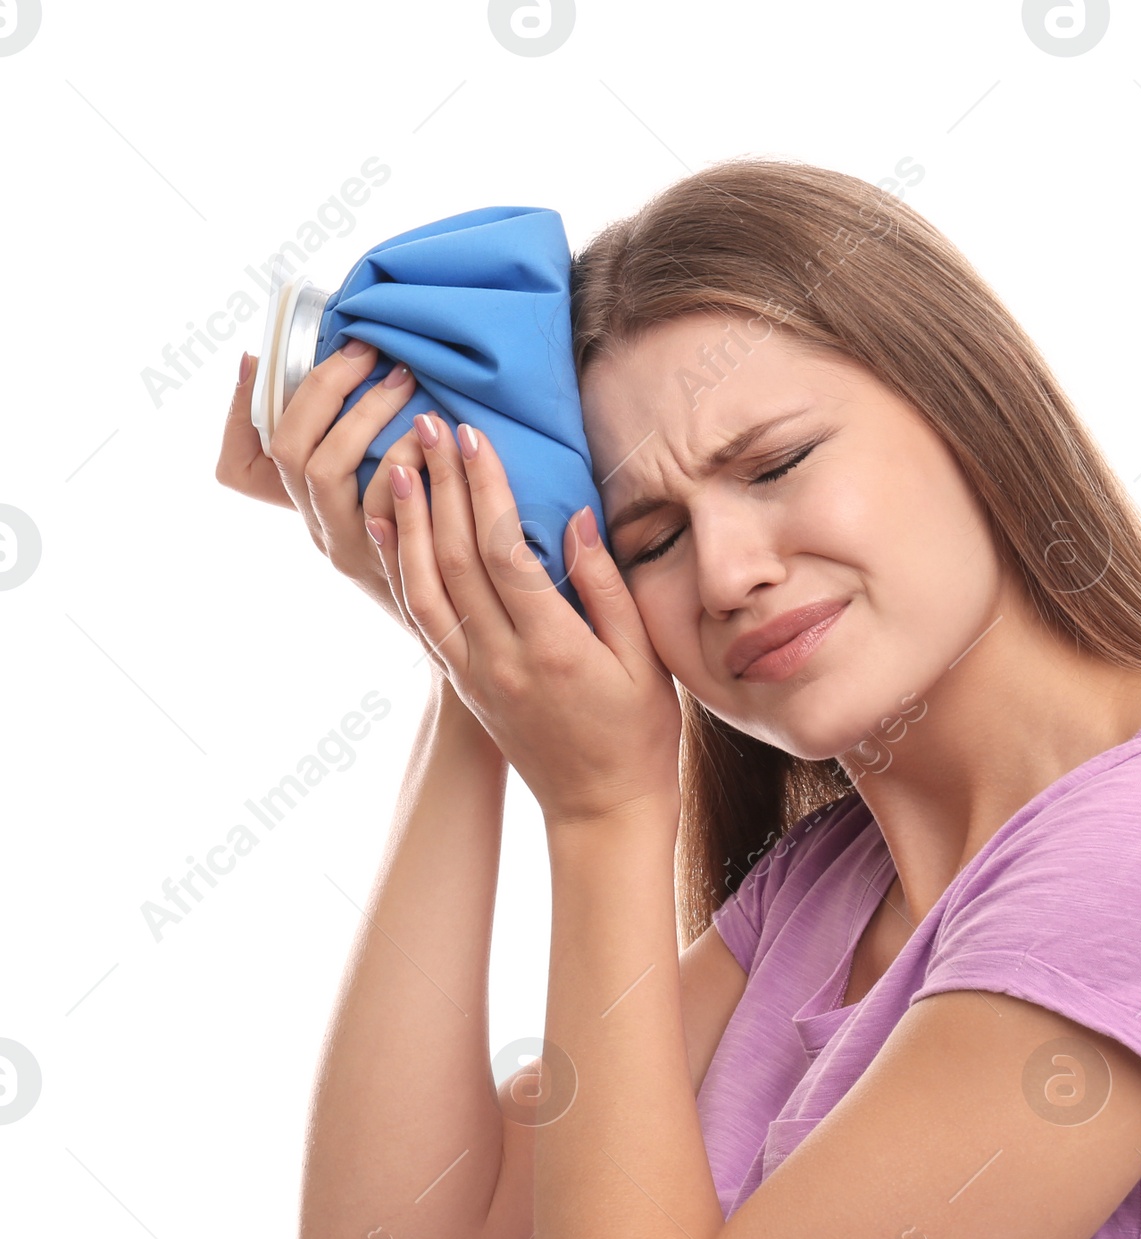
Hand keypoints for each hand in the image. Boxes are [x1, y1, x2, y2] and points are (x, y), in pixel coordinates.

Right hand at [215, 345, 431, 642]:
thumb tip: (268, 364)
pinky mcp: (394, 567)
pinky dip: (408, 462)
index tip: (279, 360)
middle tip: (375, 354)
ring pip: (328, 473)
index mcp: (307, 511)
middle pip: (291, 451)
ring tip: (408, 384)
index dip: (250, 405)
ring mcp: (353, 550)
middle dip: (328, 390)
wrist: (463, 627)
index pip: (246, 459)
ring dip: (367, 418)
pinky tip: (435, 439)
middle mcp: (321, 531)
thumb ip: (345, 441)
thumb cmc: (422, 545)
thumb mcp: (377, 495)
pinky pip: (387, 506)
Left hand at [378, 416, 682, 827]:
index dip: (484, 488)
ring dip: (408, 518)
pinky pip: (421, 616)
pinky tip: (391, 525)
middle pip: (455, 557)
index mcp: (555, 649)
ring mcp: (473, 674)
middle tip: (428, 421)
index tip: (474, 435)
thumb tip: (575, 518)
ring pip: (423, 585)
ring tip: (398, 459)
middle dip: (441, 483)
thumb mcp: (645, 662)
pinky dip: (399, 566)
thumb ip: (607, 589)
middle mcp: (502, 659)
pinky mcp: (461, 683)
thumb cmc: (638, 735)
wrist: (601, 810)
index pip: (505, 552)